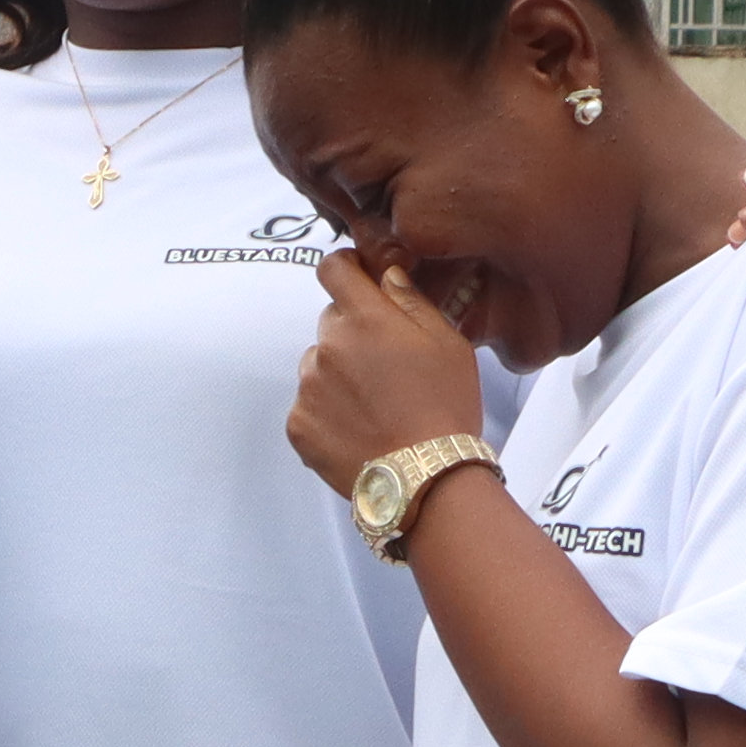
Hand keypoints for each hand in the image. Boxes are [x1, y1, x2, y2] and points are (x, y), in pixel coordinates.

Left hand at [286, 248, 485, 498]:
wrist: (425, 478)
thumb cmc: (445, 407)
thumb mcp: (448, 343)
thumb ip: (410, 301)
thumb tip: (386, 275)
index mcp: (364, 318)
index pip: (333, 268)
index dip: (346, 269)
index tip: (361, 281)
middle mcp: (327, 346)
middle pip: (331, 320)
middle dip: (353, 331)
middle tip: (385, 364)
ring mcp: (307, 388)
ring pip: (318, 363)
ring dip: (338, 372)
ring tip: (374, 404)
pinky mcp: (298, 424)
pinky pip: (309, 404)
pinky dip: (327, 411)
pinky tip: (359, 428)